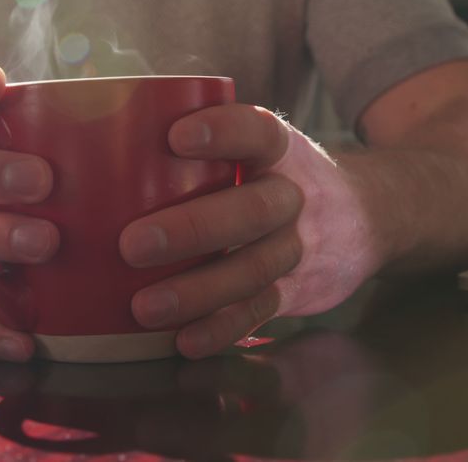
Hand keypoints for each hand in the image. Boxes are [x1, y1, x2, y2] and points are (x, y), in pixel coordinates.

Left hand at [120, 105, 380, 357]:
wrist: (372, 214)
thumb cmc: (277, 175)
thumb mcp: (261, 145)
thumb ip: (205, 143)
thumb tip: (95, 127)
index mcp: (280, 150)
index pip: (257, 131)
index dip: (222, 131)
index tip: (175, 136)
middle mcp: (294, 195)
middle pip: (252, 211)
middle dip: (193, 229)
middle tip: (132, 244)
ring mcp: (300, 246)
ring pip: (254, 270)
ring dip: (198, 292)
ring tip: (144, 307)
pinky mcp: (298, 290)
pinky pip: (261, 311)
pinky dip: (223, 329)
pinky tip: (184, 341)